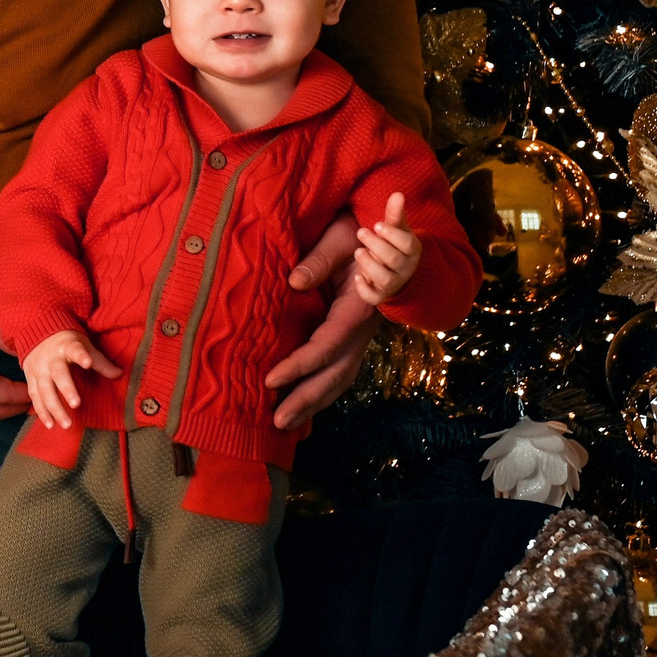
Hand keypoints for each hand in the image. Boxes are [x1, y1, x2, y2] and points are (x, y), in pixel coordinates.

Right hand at [22, 329, 122, 428]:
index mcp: (66, 347)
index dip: (81, 356)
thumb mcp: (83, 345)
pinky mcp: (29, 378)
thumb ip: (99, 361)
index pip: (75, 350)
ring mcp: (38, 369)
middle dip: (66, 389)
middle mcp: (50, 358)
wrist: (34, 332)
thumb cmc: (65, 342)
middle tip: (76, 404)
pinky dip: (42, 412)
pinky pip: (35, 397)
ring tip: (67, 424)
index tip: (88, 362)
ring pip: (44, 390)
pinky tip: (51, 425)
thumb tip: (120, 374)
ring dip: (55, 408)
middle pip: (58, 374)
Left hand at [263, 212, 379, 429]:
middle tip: (277, 420)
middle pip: (336, 373)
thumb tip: (294, 282)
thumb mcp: (340, 237)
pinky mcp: (353, 335)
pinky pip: (340, 369)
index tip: (270, 379)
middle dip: (307, 398)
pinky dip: (322, 390)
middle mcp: (362, 329)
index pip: (326, 345)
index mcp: (358, 308)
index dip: (299, 365)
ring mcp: (360, 335)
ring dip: (314, 402)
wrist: (387, 234)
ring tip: (286, 423)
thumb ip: (319, 260)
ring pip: (340, 377)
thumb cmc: (358, 232)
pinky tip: (304, 406)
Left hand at [352, 193, 421, 306]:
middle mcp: (406, 268)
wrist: (399, 272)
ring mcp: (395, 283)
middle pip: (395, 260)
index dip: (393, 235)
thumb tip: (398, 193)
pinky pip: (375, 299)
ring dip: (370, 266)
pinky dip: (365, 290)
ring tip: (358, 251)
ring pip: (386, 280)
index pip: (408, 244)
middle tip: (361, 232)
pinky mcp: (381, 295)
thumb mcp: (396, 229)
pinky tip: (357, 277)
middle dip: (377, 246)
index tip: (377, 224)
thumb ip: (395, 214)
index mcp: (412, 250)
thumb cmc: (395, 244)